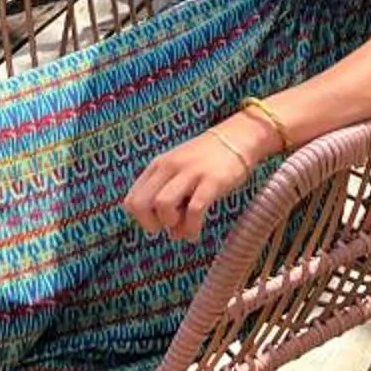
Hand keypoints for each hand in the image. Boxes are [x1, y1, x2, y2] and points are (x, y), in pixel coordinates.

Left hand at [123, 122, 264, 242]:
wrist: (239, 137)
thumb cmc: (208, 160)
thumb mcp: (181, 172)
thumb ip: (172, 199)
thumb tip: (174, 234)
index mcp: (158, 165)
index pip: (131, 200)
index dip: (142, 219)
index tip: (159, 222)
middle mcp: (170, 167)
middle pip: (140, 204)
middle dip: (151, 224)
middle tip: (168, 227)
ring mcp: (190, 172)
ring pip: (163, 205)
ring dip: (171, 223)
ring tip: (184, 227)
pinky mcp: (212, 180)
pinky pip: (194, 210)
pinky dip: (192, 228)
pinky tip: (196, 233)